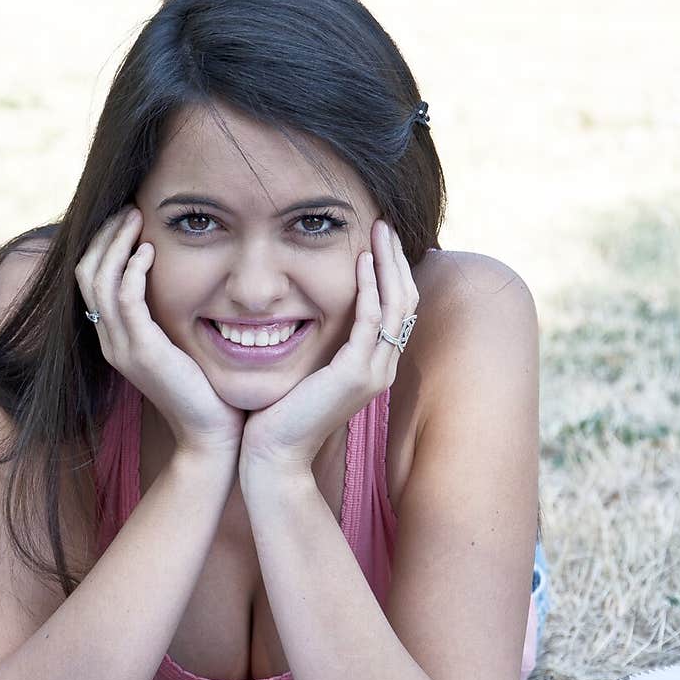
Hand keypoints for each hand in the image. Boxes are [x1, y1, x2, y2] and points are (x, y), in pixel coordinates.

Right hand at [75, 207, 246, 457]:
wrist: (210, 435)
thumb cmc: (205, 389)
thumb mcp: (180, 344)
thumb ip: (168, 315)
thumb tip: (178, 279)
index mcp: (114, 338)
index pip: (90, 280)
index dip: (103, 245)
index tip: (126, 218)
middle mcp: (109, 341)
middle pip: (86, 274)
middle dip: (104, 235)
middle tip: (128, 208)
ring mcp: (122, 347)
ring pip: (100, 281)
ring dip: (117, 243)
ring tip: (136, 218)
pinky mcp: (142, 352)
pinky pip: (125, 300)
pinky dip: (133, 270)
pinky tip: (149, 252)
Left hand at [239, 218, 418, 475]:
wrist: (274, 456)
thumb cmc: (280, 415)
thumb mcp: (308, 371)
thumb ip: (321, 346)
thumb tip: (312, 316)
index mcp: (374, 367)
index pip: (397, 310)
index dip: (393, 273)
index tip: (379, 241)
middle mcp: (382, 369)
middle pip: (406, 301)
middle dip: (396, 259)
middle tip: (384, 224)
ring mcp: (373, 372)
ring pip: (396, 305)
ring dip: (388, 263)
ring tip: (378, 230)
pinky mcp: (354, 374)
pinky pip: (371, 320)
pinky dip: (369, 287)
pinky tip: (361, 261)